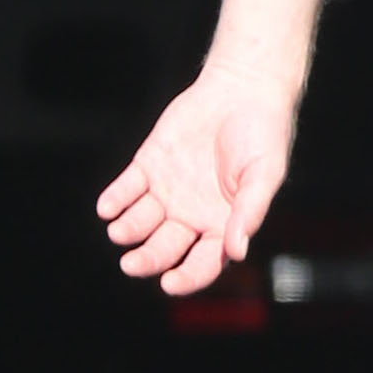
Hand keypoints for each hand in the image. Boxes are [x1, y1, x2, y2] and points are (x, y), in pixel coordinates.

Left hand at [96, 63, 294, 293]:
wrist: (243, 88)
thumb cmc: (264, 133)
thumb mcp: (264, 175)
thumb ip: (249, 212)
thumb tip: (237, 251)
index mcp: (223, 223)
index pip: (203, 263)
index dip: (187, 278)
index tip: (169, 283)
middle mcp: (192, 214)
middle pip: (165, 248)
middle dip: (147, 260)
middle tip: (131, 264)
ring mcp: (169, 191)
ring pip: (141, 223)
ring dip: (128, 230)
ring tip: (120, 231)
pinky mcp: (149, 165)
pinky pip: (127, 189)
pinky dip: (115, 199)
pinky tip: (108, 207)